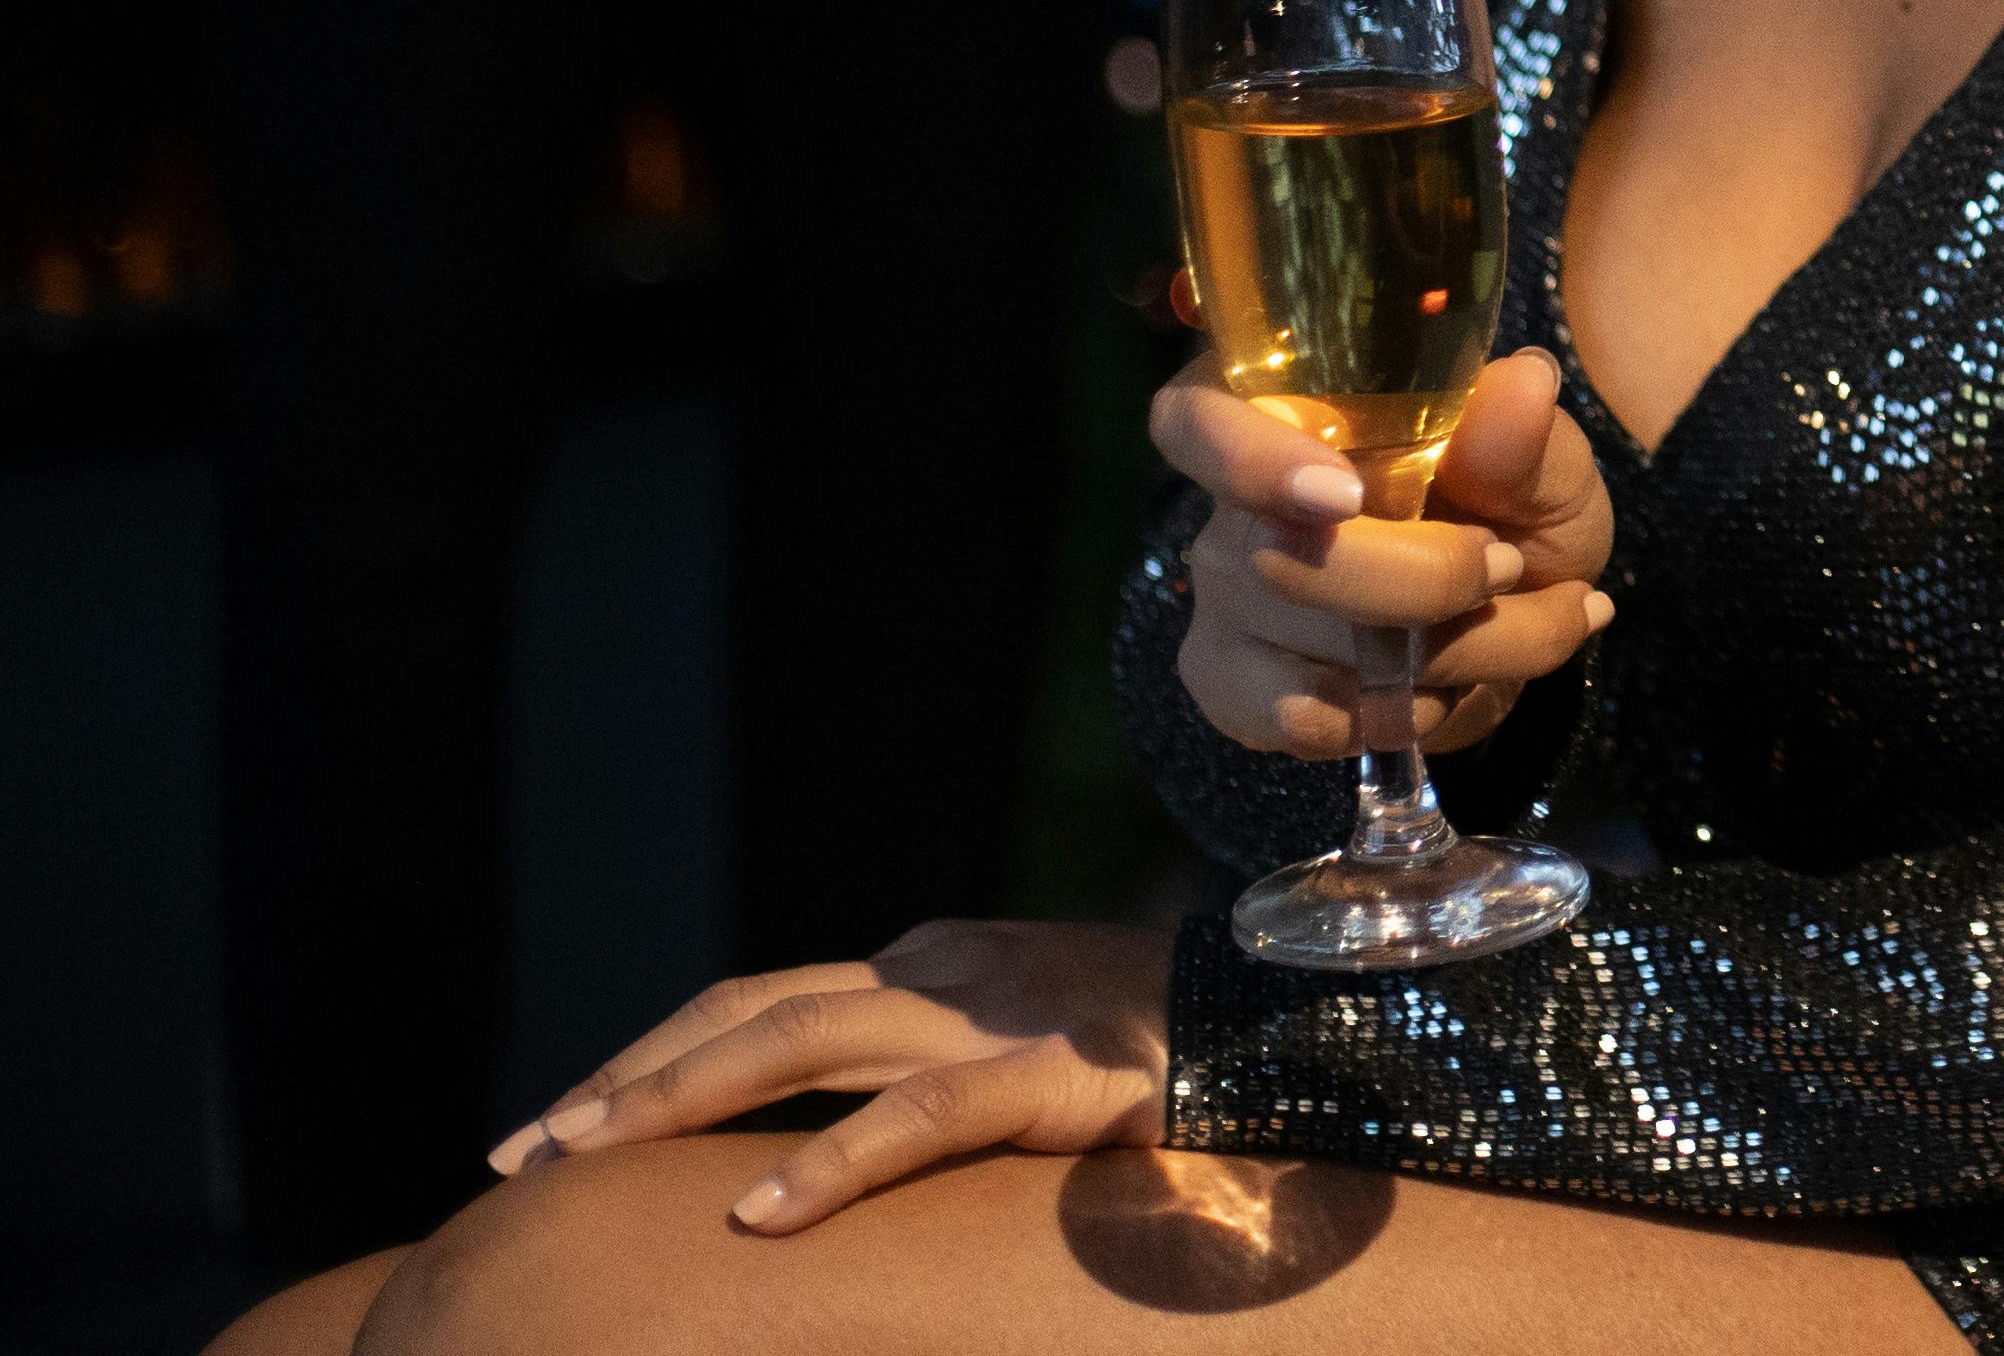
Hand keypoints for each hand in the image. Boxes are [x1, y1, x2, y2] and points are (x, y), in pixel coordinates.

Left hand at [486, 918, 1165, 1233]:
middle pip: (752, 1009)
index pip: (759, 1000)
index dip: (652, 1057)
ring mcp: (992, 1014)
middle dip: (628, 1079)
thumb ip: (933, 1080)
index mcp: (932, 969)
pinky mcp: (1051, 1072)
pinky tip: (761, 1216)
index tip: (560, 1127)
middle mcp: (942, 974)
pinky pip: (921, 1116)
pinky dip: (832, 1162)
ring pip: (803, 1038)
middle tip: (522, 1151)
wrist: (1298, 1018)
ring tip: (584, 1157)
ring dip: (680, 1095)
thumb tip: (814, 1168)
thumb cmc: (1166, 1058)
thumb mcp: (1026, 1056)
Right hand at [1152, 342, 1616, 759]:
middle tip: (1511, 567)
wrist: (1516, 615)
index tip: (1346, 496)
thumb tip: (1524, 385)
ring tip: (1518, 627)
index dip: (1251, 458)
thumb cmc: (1514, 509)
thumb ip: (1522, 441)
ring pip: (1314, 647)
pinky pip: (1303, 720)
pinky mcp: (1235, 686)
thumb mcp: (1544, 469)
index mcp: (1287, 411)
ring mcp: (1226, 601)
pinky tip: (1448, 686)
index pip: (1200, 417)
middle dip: (1427, 579)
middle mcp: (1233, 506)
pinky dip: (1403, 711)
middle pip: (1280, 556)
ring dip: (1453, 652)